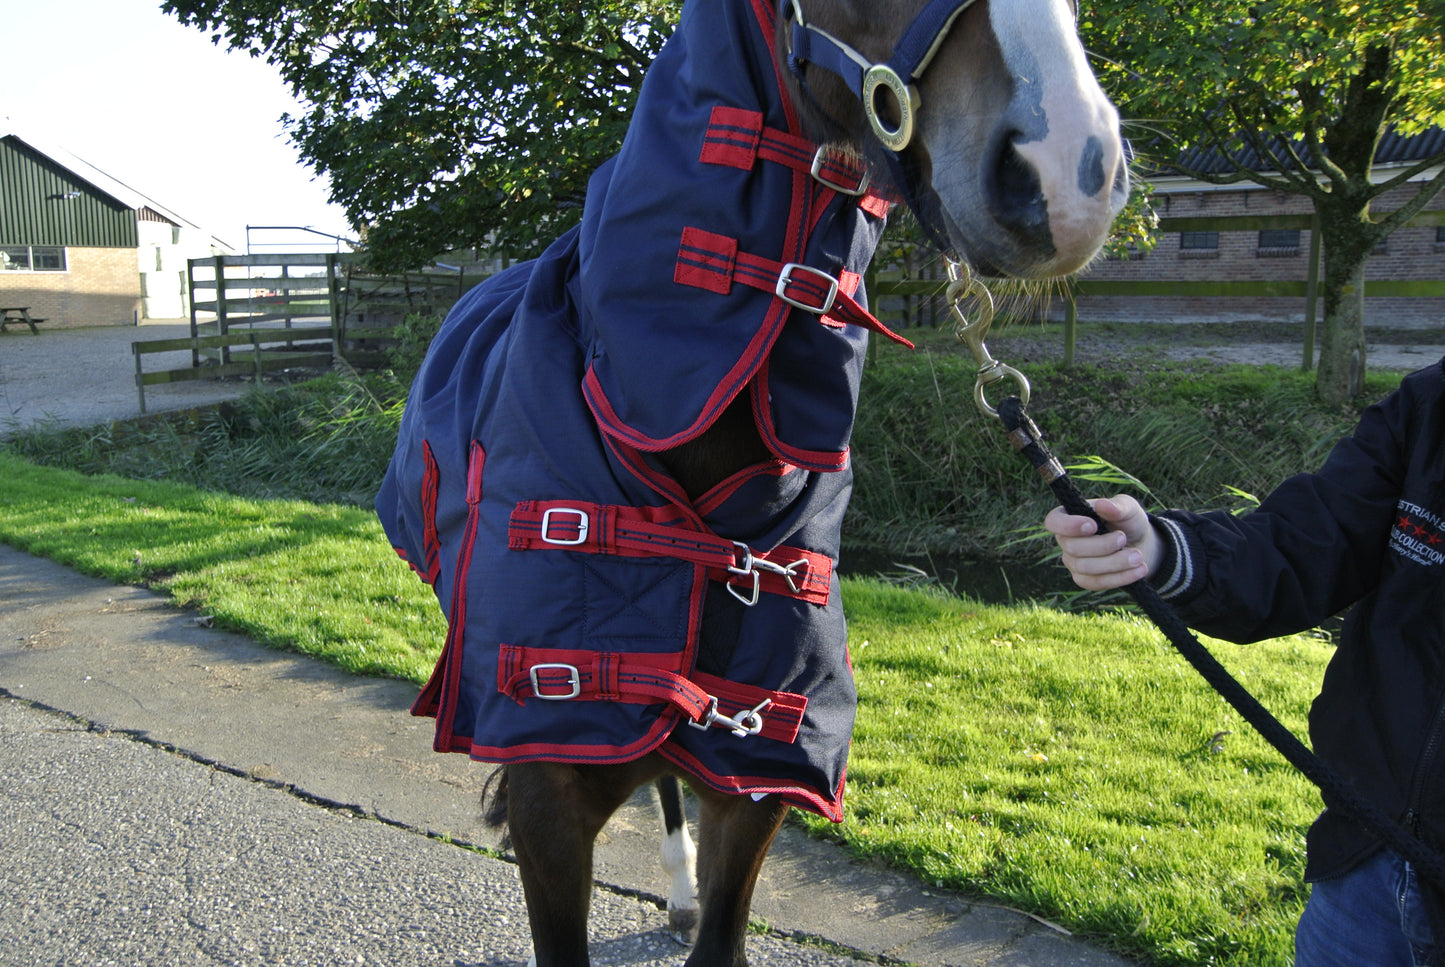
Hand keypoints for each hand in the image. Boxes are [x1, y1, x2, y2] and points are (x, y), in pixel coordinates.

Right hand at [1043, 495, 1163, 590]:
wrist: (1139, 544)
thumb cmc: (1127, 521)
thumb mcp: (1128, 508)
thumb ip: (1117, 506)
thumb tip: (1103, 505)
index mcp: (1069, 517)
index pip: (1053, 522)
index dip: (1068, 526)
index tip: (1092, 526)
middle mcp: (1066, 541)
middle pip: (1073, 548)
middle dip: (1102, 545)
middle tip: (1124, 538)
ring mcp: (1073, 562)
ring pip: (1086, 568)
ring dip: (1115, 563)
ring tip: (1138, 556)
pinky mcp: (1085, 580)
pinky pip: (1096, 582)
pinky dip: (1120, 577)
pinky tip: (1139, 570)